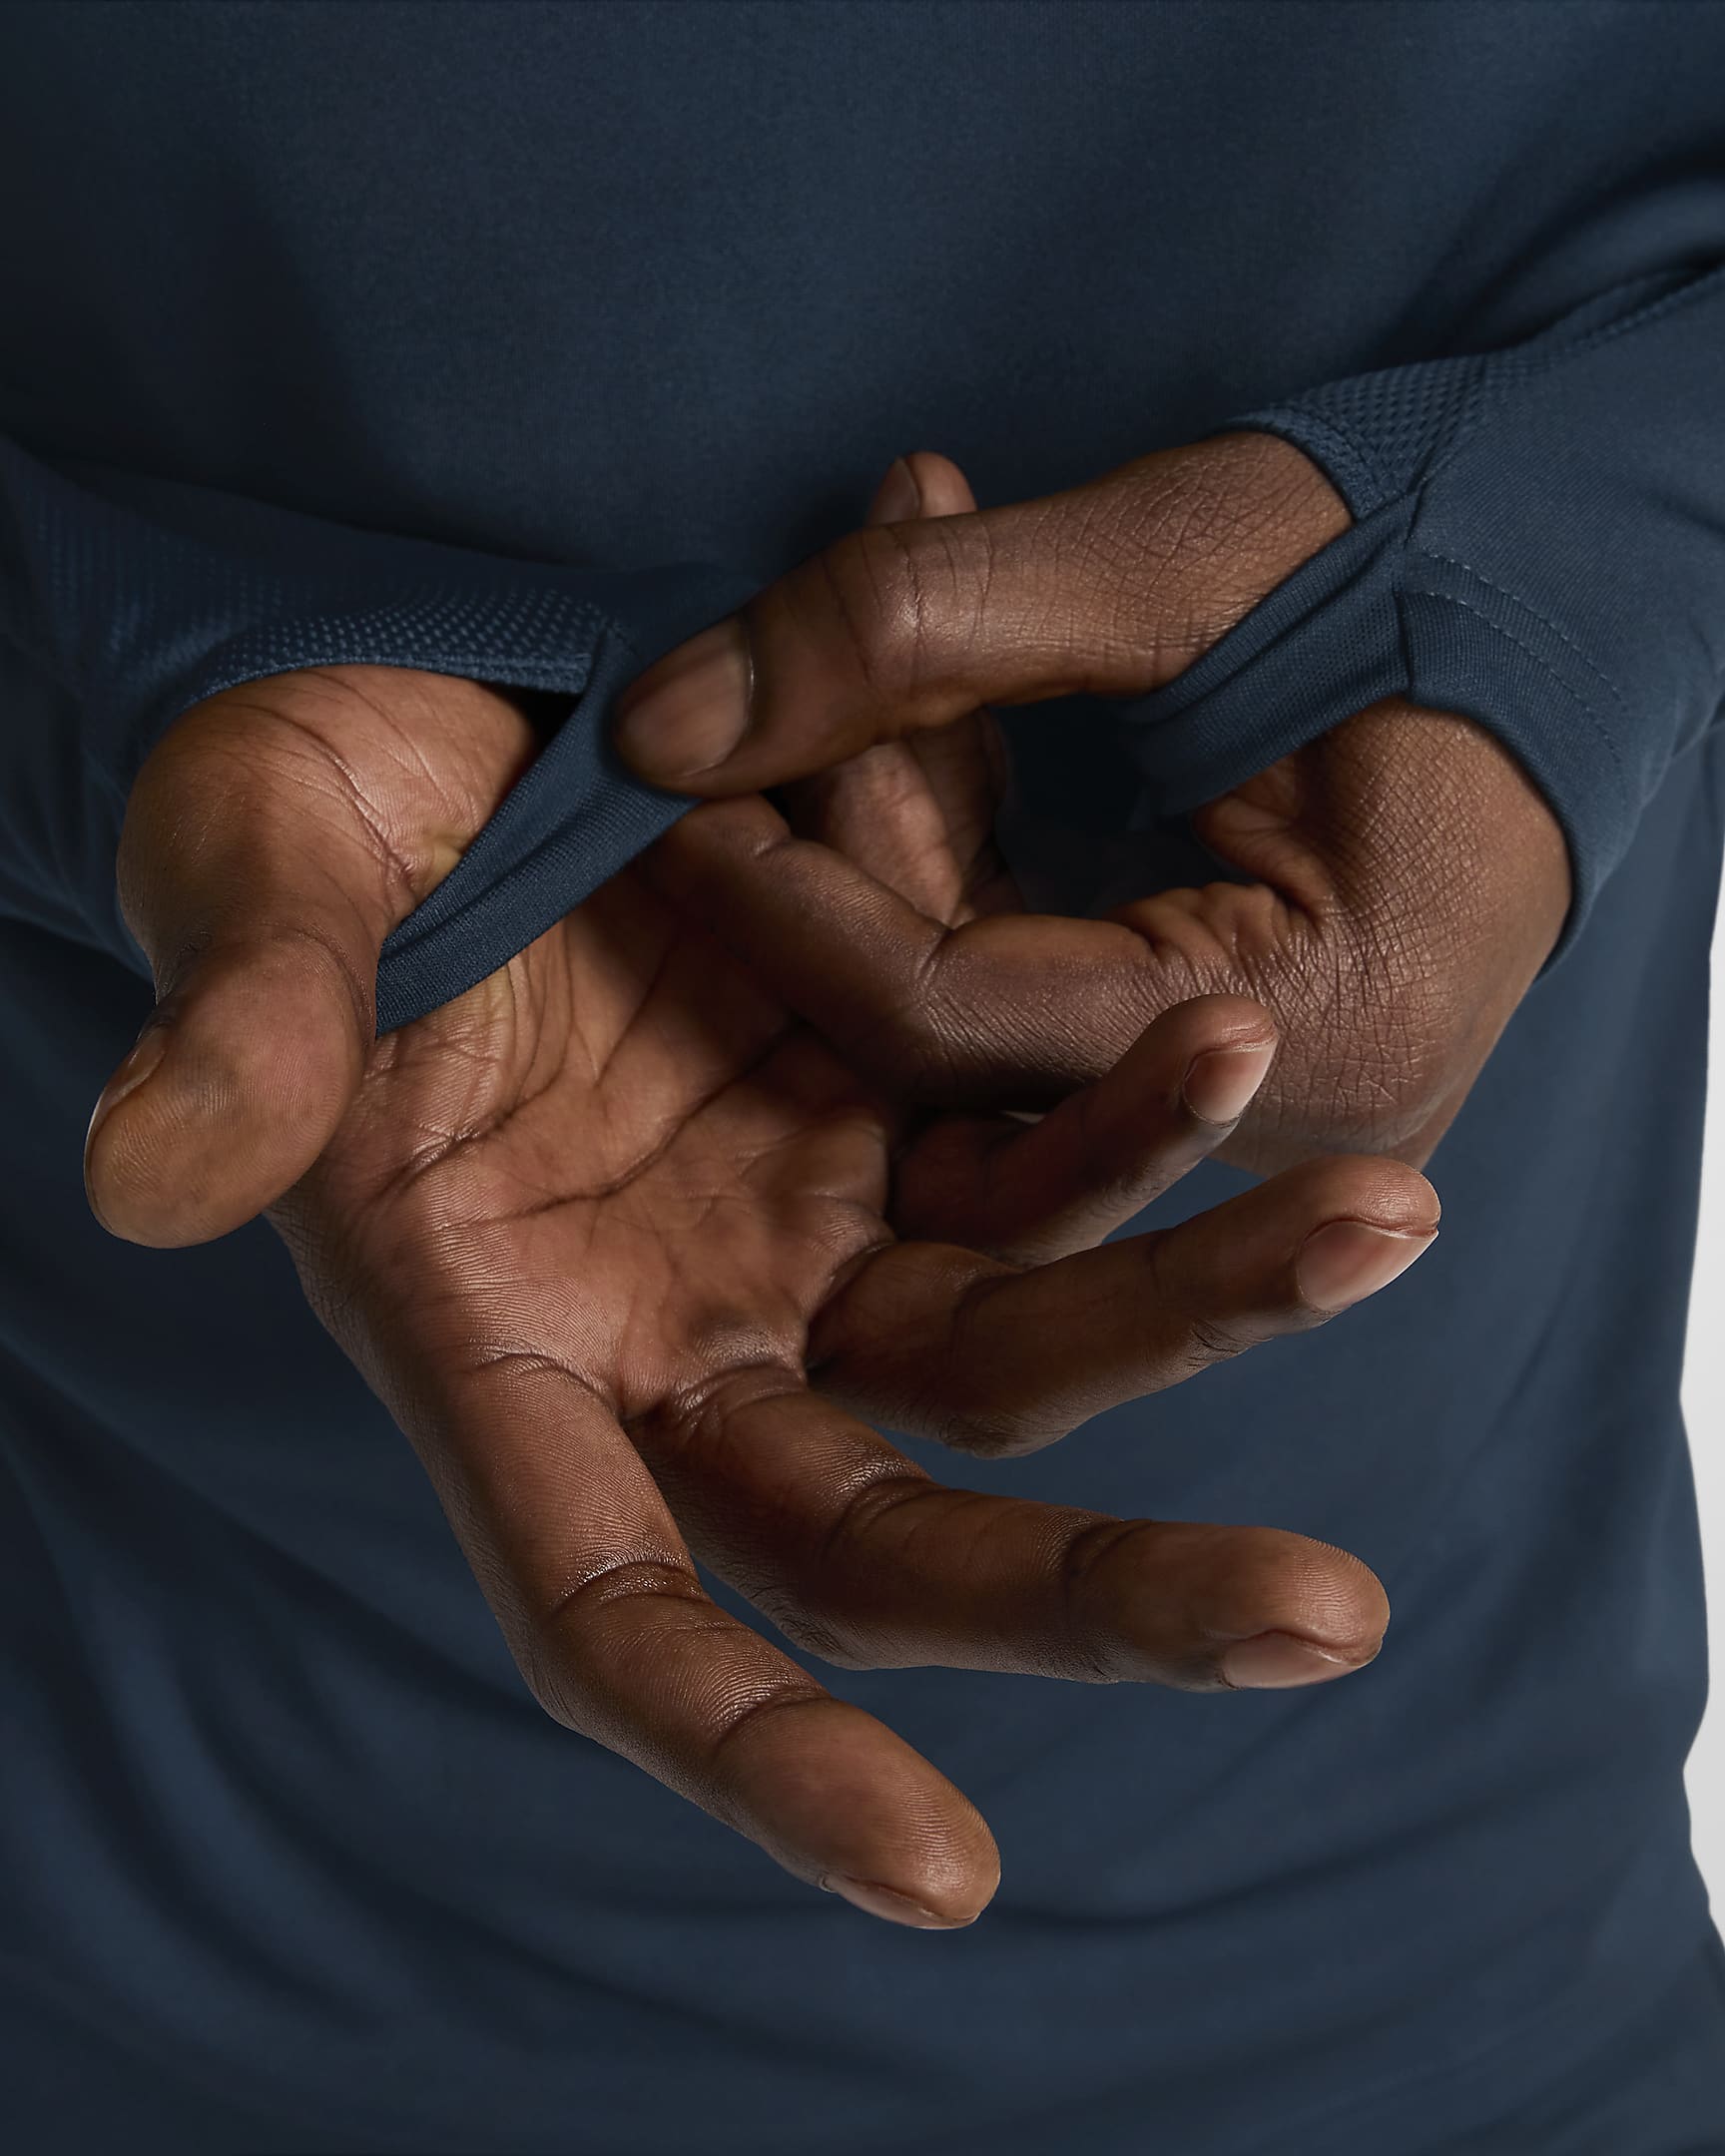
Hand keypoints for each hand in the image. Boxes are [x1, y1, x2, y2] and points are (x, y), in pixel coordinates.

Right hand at [84, 654, 1434, 1925]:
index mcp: (494, 1344)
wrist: (440, 678)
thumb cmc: (297, 800)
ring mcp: (800, 1219)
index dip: (750, 1752)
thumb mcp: (254, 889)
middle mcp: (676, 1330)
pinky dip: (1137, 1104)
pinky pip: (1035, 1134)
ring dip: (1201, 1297)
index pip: (615, 1613)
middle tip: (1323, 1616)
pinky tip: (1242, 1031)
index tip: (940, 1876)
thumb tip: (149, 1174)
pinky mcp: (889, 1090)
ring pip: (1021, 1333)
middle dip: (1103, 1592)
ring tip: (1385, 1214)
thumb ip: (243, 1034)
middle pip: (898, 1527)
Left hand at [618, 441, 1570, 1169]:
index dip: (786, 901)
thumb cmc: (1437, 549)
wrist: (1590, 581)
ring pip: (976, 1020)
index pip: (956, 1018)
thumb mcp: (1181, 556)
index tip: (664, 788)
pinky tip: (912, 700)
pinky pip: (1025, 981)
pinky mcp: (1208, 1056)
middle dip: (838, 864)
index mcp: (1328, 1021)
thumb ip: (920, 625)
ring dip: (893, 831)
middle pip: (951, 1044)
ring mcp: (1251, 1106)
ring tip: (843, 650)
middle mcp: (1283, 1118)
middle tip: (737, 713)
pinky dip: (956, 840)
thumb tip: (659, 726)